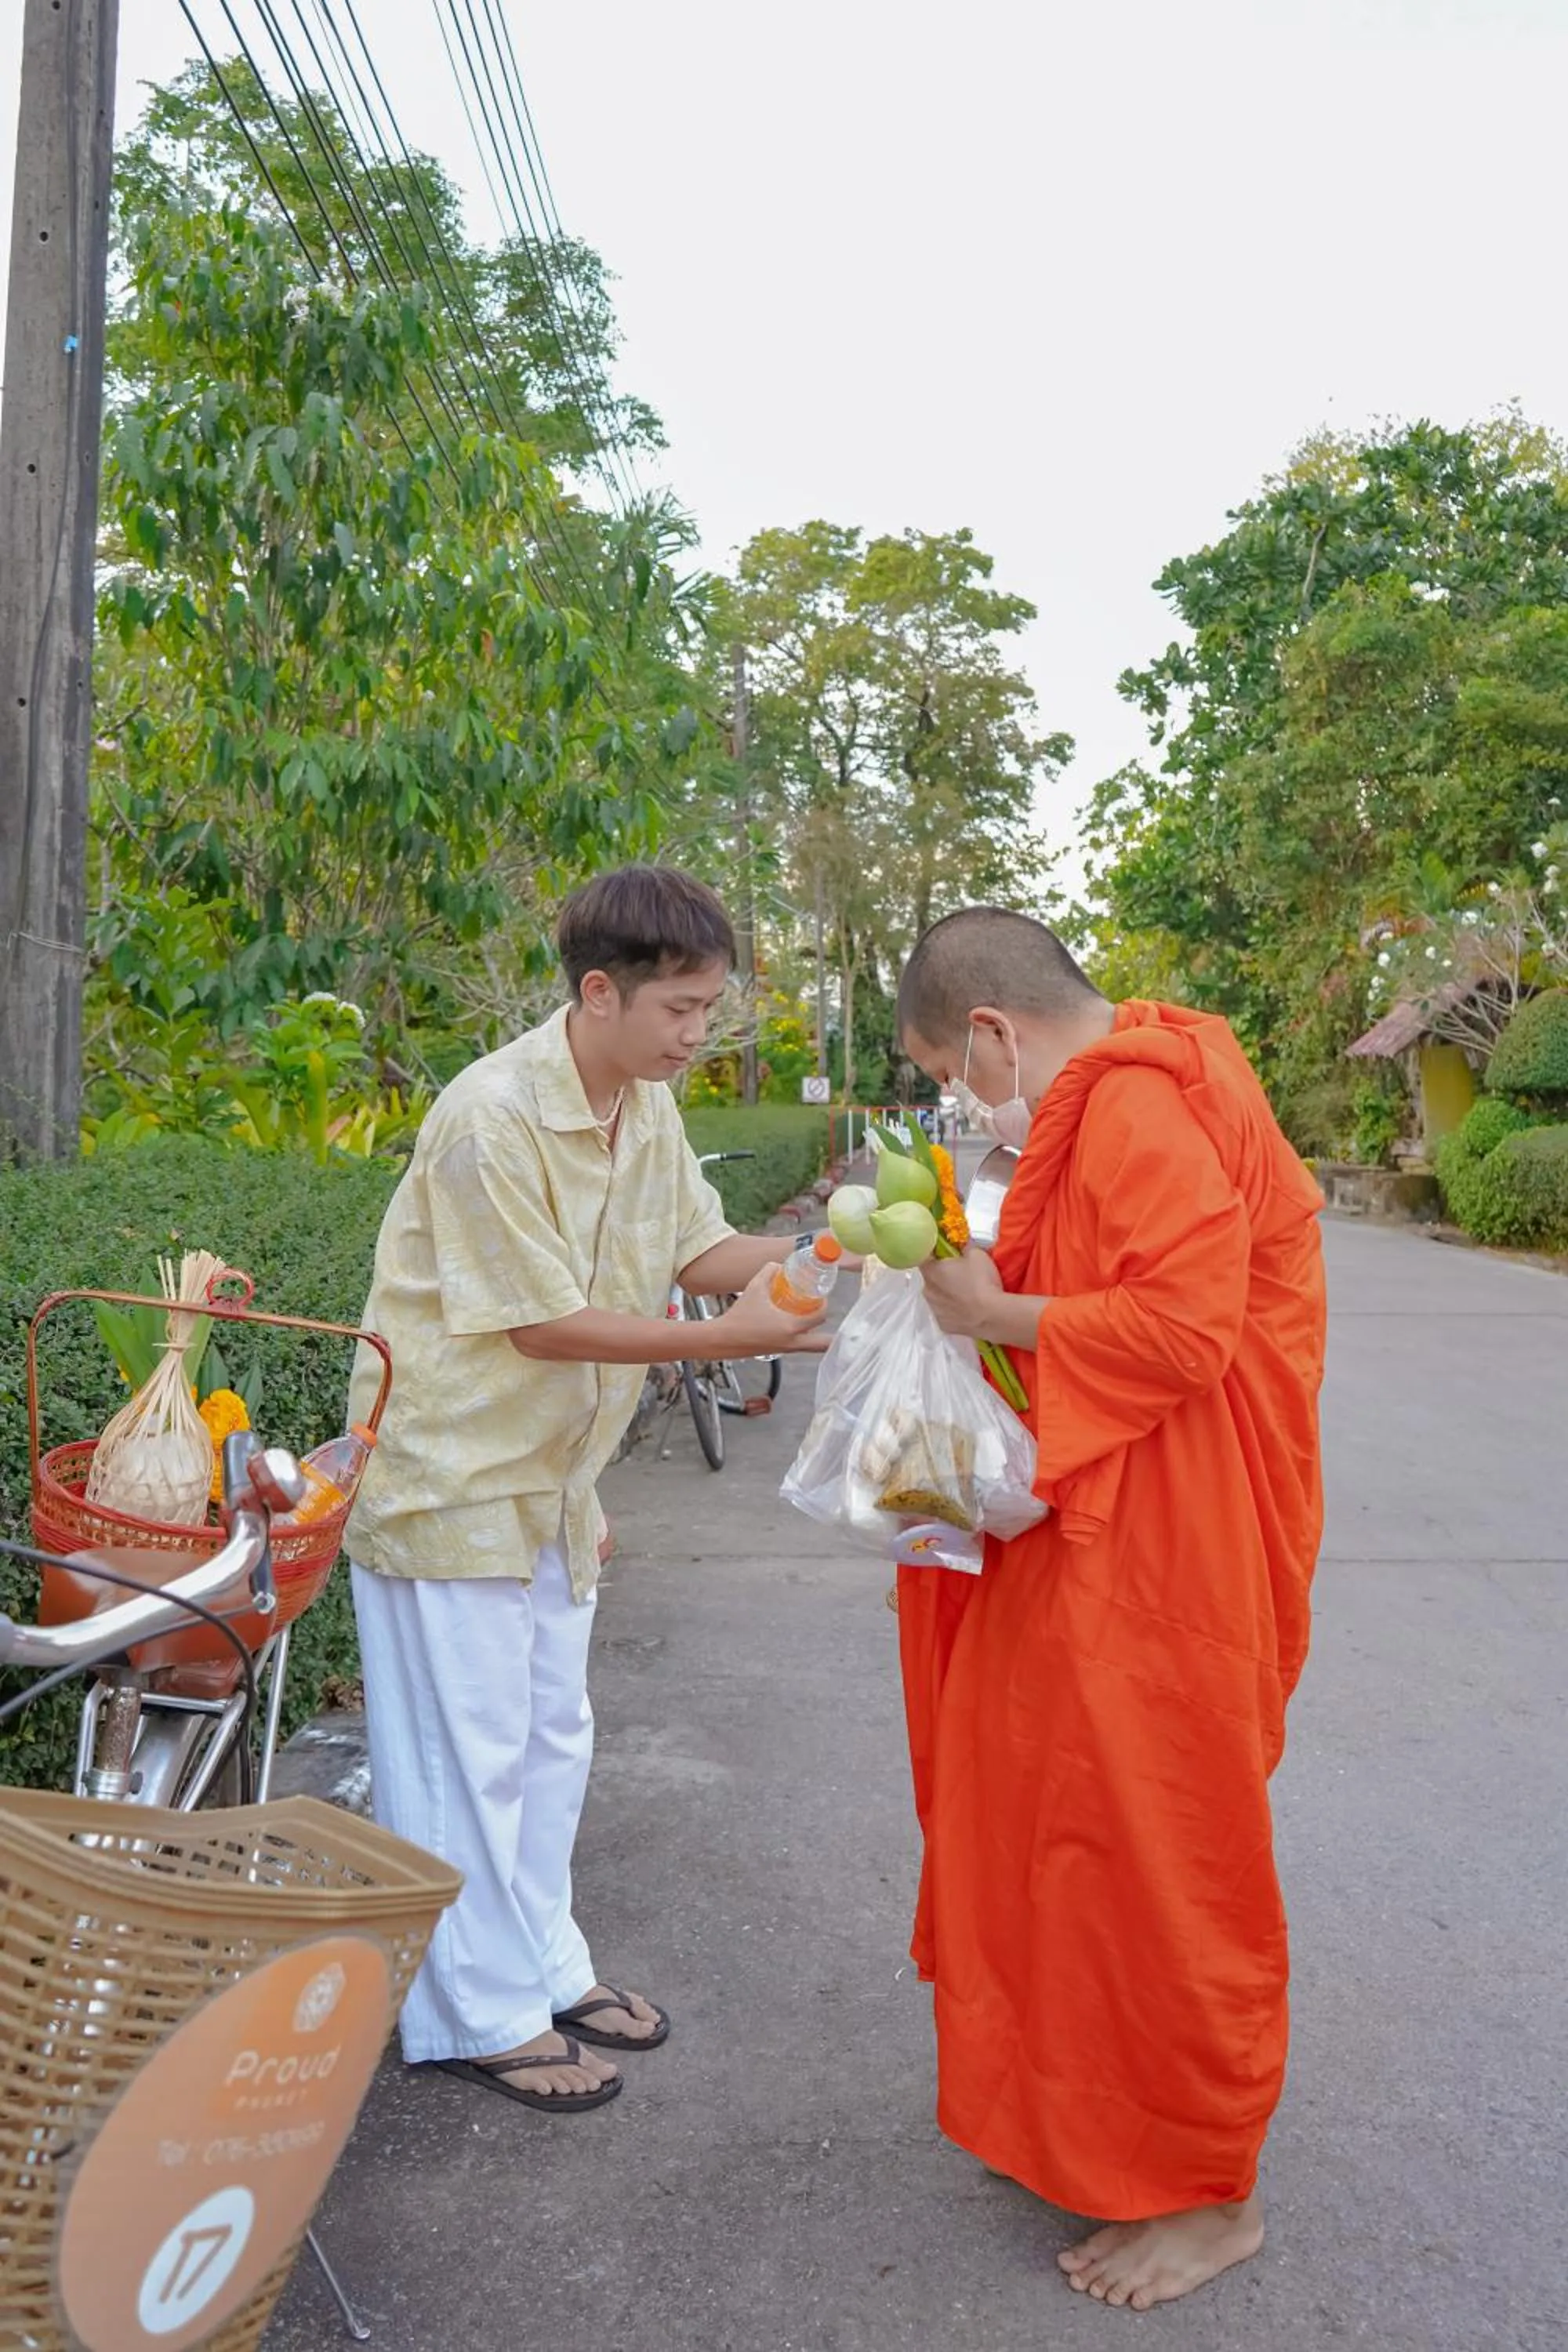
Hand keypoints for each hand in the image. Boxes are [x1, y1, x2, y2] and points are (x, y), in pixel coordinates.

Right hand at [714, 1264, 831, 1356]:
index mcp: (791, 1326)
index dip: (824, 1304)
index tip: (821, 1297)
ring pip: (812, 1348)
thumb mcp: (754, 1287)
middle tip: (822, 1314)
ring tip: (811, 1320)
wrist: (723, 1339)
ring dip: (817, 1335)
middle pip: (824, 1344)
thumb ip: (768, 1272)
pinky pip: (798, 1347)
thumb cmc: (740, 1315)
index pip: (820, 1316)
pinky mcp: (778, 1353)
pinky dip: (802, 1338)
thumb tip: (777, 1265)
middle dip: (832, 1331)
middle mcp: (792, 1342)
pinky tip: (793, 1325)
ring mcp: (786, 1350)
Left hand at [920, 1248, 1004, 1339]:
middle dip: (941, 1275)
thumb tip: (963, 1250)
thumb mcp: (977, 1254)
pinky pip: (945, 1313)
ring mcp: (934, 1310)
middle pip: (930, 1278)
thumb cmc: (982, 1281)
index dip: (933, 1254)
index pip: (923, 1257)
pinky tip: (966, 1309)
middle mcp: (927, 1291)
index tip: (944, 1253)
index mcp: (931, 1271)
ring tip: (965, 1294)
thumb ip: (964, 1249)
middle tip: (960, 1274)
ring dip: (946, 1293)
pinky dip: (952, 1310)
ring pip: (936, 1297)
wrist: (992, 1315)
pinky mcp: (943, 1325)